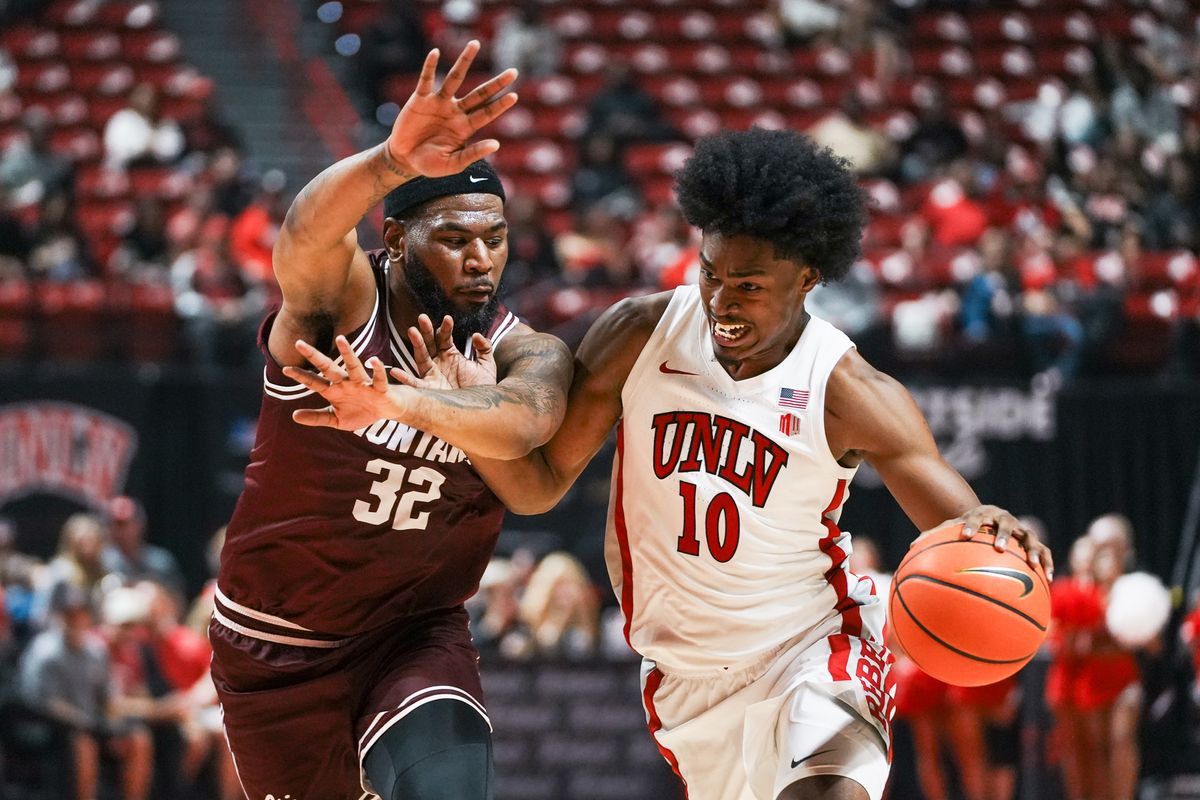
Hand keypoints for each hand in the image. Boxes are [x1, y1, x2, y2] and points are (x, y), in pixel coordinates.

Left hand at [283, 336, 407, 429]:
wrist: (385, 413)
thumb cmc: (359, 412)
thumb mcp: (336, 420)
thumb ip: (317, 418)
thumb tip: (294, 416)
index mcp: (334, 391)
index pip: (314, 382)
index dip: (301, 376)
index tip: (286, 369)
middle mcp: (346, 383)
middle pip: (328, 367)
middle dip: (314, 356)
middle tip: (299, 343)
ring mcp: (362, 384)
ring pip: (354, 366)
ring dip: (348, 353)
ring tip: (340, 339)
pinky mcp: (379, 388)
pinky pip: (378, 379)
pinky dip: (377, 370)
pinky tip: (374, 360)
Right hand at [387, 41, 518, 176]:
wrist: (404, 159)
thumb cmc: (430, 165)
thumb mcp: (452, 164)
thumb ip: (472, 154)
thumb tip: (496, 144)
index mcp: (465, 128)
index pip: (486, 113)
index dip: (499, 105)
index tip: (514, 96)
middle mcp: (455, 112)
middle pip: (479, 94)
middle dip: (496, 83)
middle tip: (514, 71)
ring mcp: (439, 103)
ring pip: (455, 78)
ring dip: (465, 62)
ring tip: (475, 44)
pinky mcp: (420, 99)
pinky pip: (426, 80)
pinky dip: (429, 67)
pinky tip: (435, 53)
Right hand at [394, 313, 496, 389]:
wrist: (483, 409)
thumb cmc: (483, 389)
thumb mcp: (487, 366)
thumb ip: (484, 349)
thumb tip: (476, 335)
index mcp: (451, 356)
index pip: (445, 338)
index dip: (445, 328)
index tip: (448, 319)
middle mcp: (439, 363)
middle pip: (429, 344)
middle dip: (426, 331)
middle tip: (422, 317)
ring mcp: (433, 375)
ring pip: (421, 357)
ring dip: (416, 344)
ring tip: (412, 331)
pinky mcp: (430, 390)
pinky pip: (414, 384)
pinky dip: (404, 379)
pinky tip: (396, 371)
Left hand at [927, 504, 1054, 578]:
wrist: (990, 519)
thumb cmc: (966, 527)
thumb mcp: (951, 528)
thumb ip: (933, 536)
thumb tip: (910, 547)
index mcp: (982, 515)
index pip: (975, 518)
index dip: (971, 526)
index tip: (965, 535)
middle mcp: (1003, 520)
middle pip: (1006, 524)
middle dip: (1002, 535)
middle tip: (998, 547)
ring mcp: (1021, 530)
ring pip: (1030, 538)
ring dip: (1032, 551)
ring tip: (1033, 565)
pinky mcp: (1033, 542)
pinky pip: (1045, 553)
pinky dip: (1047, 564)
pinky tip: (1047, 580)